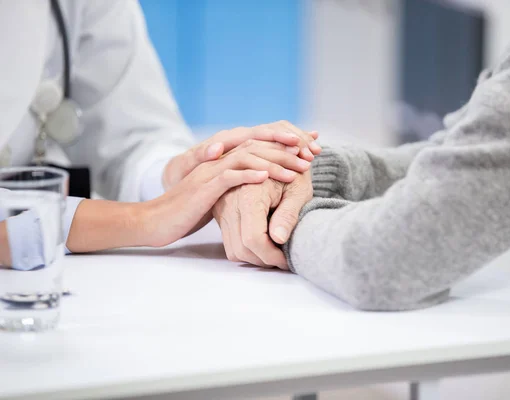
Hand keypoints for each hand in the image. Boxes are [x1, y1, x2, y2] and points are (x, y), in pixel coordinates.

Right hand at [140, 141, 311, 247]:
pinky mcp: (203, 187)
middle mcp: (218, 160)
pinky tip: (266, 177)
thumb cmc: (188, 211)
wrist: (156, 220)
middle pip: (257, 144)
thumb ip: (239, 189)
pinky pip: (228, 176)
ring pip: (247, 156)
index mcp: (225, 161)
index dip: (284, 144)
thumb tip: (265, 192)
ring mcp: (210, 172)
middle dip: (286, 148)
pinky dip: (248, 175)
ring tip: (297, 169)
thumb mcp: (220, 197)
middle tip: (311, 154)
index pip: (259, 144)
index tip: (308, 149)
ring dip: (274, 161)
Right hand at [213, 171, 312, 268]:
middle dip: (264, 260)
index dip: (272, 256)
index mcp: (248, 194)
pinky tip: (263, 244)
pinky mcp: (219, 211)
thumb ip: (288, 214)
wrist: (278, 156)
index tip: (287, 260)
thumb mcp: (298, 190)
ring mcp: (221, 207)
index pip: (254, 239)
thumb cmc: (293, 172)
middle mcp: (229, 201)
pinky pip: (229, 241)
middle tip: (283, 260)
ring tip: (274, 252)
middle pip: (241, 248)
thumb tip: (278, 239)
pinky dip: (245, 248)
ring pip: (233, 249)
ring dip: (255, 257)